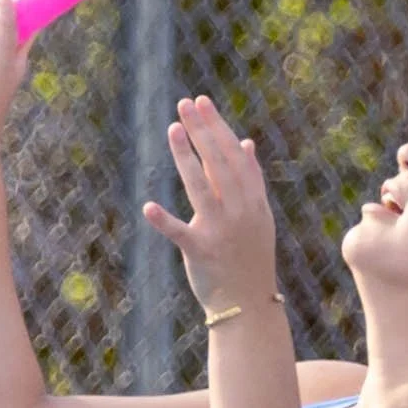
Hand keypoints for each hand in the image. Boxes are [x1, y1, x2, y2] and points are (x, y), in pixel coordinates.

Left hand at [143, 93, 279, 316]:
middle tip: (185, 104)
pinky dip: (164, 222)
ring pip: (201, 188)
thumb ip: (251, 179)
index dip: (217, 127)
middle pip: (218, 164)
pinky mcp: (200, 252)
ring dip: (186, 157)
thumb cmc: (249, 256)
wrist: (249, 304)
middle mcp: (239, 211)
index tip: (201, 103)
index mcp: (252, 200)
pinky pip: (180, 234)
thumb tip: (246, 142)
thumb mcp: (258, 216)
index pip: (233, 155)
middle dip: (202, 131)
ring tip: (173, 129)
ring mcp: (220, 231)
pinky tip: (148, 207)